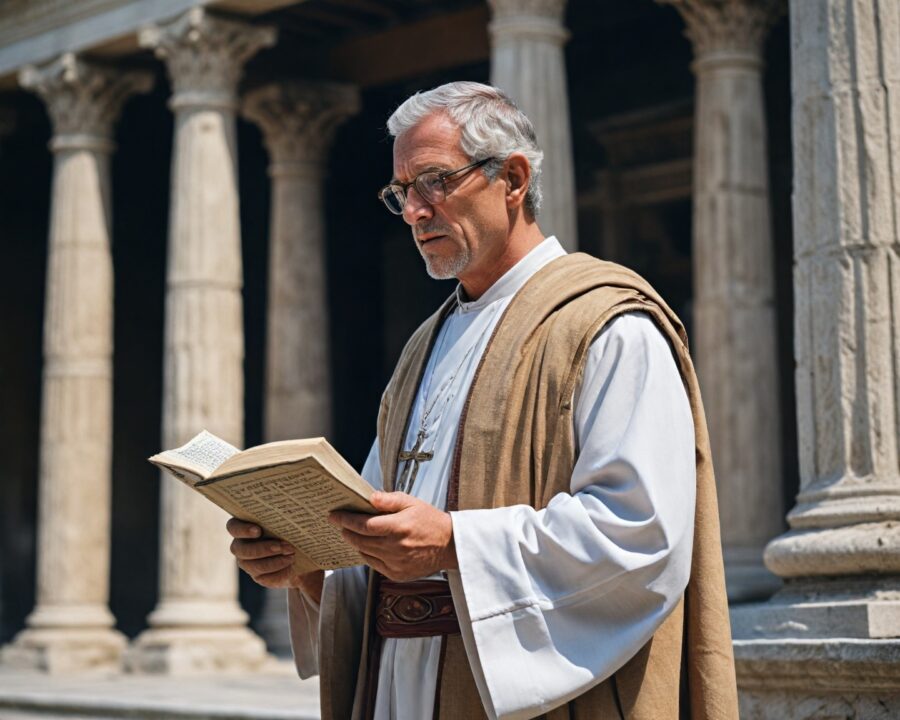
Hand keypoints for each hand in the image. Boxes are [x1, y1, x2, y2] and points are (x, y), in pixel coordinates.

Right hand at [226, 518, 323, 602]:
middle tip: (281, 546)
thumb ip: (284, 514)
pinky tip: (290, 564)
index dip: (242, 530)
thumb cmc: (290, 529)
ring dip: (273, 561)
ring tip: (291, 555)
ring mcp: (247, 562)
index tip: (258, 530)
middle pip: (240, 550)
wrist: (300, 551)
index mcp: (244, 526)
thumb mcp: (288, 520)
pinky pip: (264, 576)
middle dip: (262, 549)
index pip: (233, 527)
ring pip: (252, 565)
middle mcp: (241, 545)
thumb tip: (293, 504)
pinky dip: (278, 571)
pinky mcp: (258, 575)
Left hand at [330, 491, 457, 581]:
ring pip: (365, 552)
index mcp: (399, 527)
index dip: (346, 520)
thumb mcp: (412, 502)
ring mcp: (396, 563)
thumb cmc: (430, 521)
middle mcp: (396, 547)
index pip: (364, 525)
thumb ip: (389, 500)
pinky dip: (367, 554)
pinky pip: (373, 564)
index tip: (335, 515)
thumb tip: (370, 497)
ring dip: (355, 542)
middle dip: (346, 530)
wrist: (449, 545)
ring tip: (352, 532)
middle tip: (340, 523)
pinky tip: (367, 545)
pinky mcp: (397, 574)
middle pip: (360, 540)